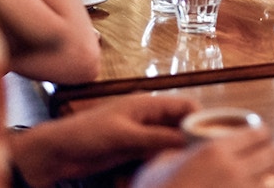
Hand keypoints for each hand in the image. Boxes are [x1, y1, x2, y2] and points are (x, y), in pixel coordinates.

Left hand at [11, 94, 200, 187]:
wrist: (59, 150)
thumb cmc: (89, 134)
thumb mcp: (125, 135)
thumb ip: (156, 137)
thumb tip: (187, 139)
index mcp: (148, 103)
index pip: (184, 106)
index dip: (201, 118)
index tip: (214, 138)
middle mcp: (149, 115)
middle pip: (181, 122)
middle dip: (193, 136)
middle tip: (207, 155)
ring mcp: (142, 131)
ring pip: (171, 138)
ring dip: (180, 149)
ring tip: (193, 165)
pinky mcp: (135, 147)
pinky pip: (159, 151)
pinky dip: (167, 158)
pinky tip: (173, 169)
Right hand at [133, 126, 273, 187]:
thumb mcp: (160, 164)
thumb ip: (177, 152)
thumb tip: (183, 150)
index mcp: (216, 151)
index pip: (257, 134)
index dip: (262, 132)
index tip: (261, 135)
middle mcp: (235, 172)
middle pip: (273, 154)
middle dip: (272, 153)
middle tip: (267, 154)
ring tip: (270, 176)